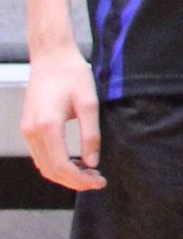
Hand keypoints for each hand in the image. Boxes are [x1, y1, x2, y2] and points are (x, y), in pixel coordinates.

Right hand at [19, 44, 99, 192]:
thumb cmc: (72, 74)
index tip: (99, 181)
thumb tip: (92, 162)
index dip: (80, 180)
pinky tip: (74, 162)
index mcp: (47, 127)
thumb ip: (90, 134)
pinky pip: (40, 155)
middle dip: (74, 181)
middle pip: (50, 170)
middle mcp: (32, 132)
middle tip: (97, 180)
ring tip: (89, 173)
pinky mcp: (28, 127)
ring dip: (64, 174)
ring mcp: (27, 131)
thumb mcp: (90, 102)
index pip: (61, 166)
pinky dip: (56, 164)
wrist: (51, 57)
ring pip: (43, 165)